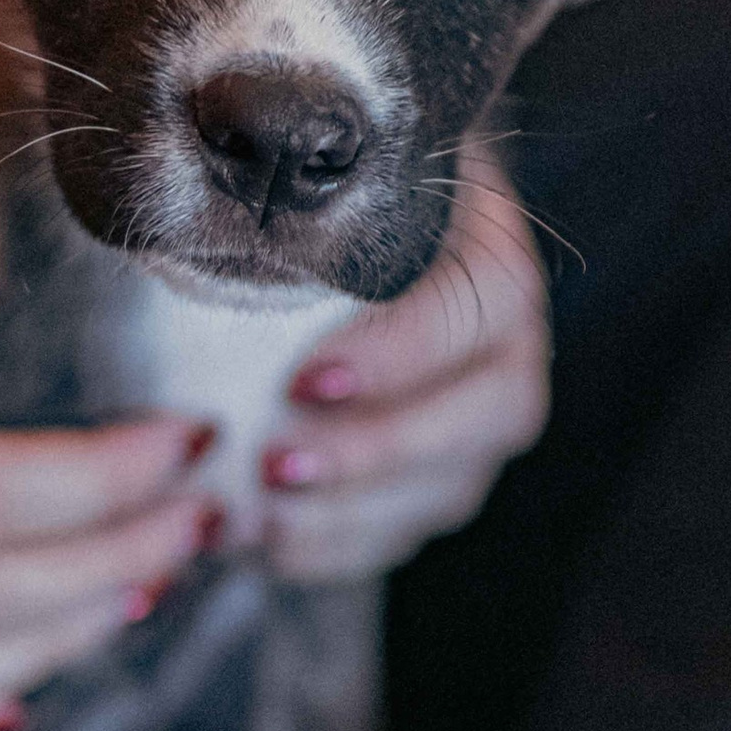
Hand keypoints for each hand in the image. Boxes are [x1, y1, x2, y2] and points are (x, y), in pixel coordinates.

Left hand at [257, 143, 551, 581]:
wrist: (352, 231)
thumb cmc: (328, 205)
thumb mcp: (326, 182)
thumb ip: (301, 204)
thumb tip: (221, 216)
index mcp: (491, 256)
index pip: (476, 304)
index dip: (400, 352)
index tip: (305, 379)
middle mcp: (510, 344)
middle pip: (486, 413)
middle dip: (377, 450)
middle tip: (276, 463)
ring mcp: (482, 420)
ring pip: (451, 486)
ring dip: (353, 514)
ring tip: (263, 517)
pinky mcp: (444, 478)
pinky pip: (409, 531)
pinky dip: (339, 547)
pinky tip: (270, 542)